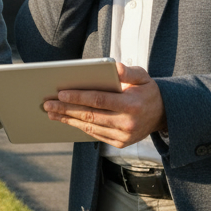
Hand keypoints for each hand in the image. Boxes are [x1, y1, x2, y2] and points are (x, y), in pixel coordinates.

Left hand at [41, 63, 165, 147]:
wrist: (163, 114)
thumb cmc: (147, 90)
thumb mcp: (143, 76)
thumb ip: (129, 71)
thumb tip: (115, 67)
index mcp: (132, 105)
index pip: (99, 100)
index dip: (78, 97)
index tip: (60, 93)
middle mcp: (128, 123)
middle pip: (90, 115)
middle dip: (66, 109)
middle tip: (47, 104)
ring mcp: (124, 136)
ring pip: (90, 127)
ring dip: (68, 120)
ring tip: (52, 113)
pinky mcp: (120, 144)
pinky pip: (96, 135)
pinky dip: (80, 127)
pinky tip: (67, 120)